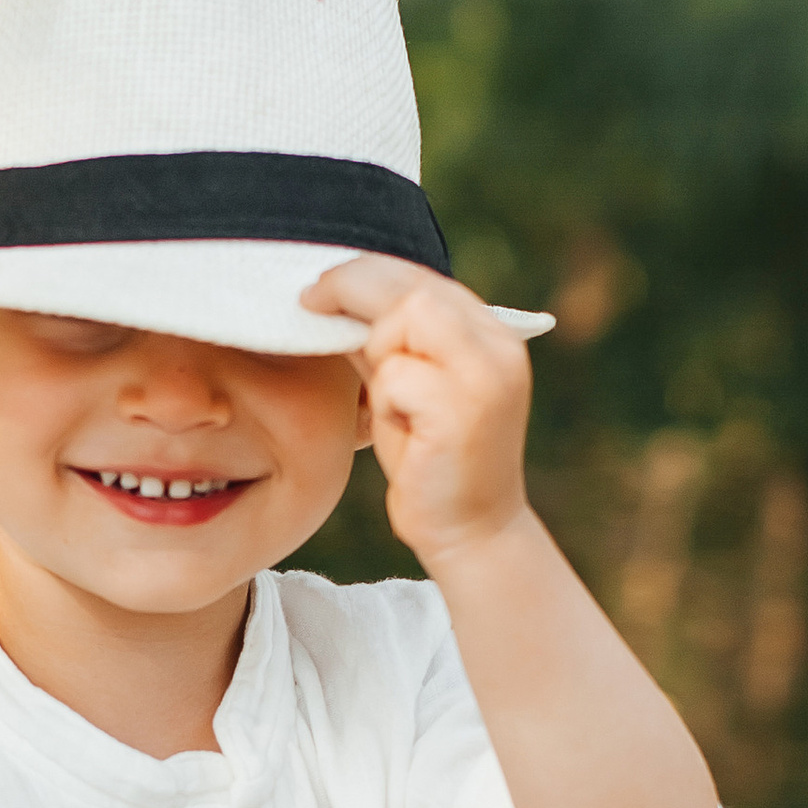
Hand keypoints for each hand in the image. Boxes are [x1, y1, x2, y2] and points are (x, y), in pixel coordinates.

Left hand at [303, 254, 531, 571]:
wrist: (467, 534)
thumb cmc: (428, 462)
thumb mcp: (402, 388)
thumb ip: (382, 342)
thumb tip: (333, 296)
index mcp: (490, 334)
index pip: (420, 275)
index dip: (363, 273)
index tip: (318, 289)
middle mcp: (498, 346)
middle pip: (411, 287)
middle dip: (351, 291)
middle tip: (309, 304)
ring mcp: (488, 376)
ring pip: (404, 320)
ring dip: (376, 355)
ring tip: (388, 402)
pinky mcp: (465, 410)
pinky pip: (397, 375)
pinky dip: (384, 400)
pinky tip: (403, 432)